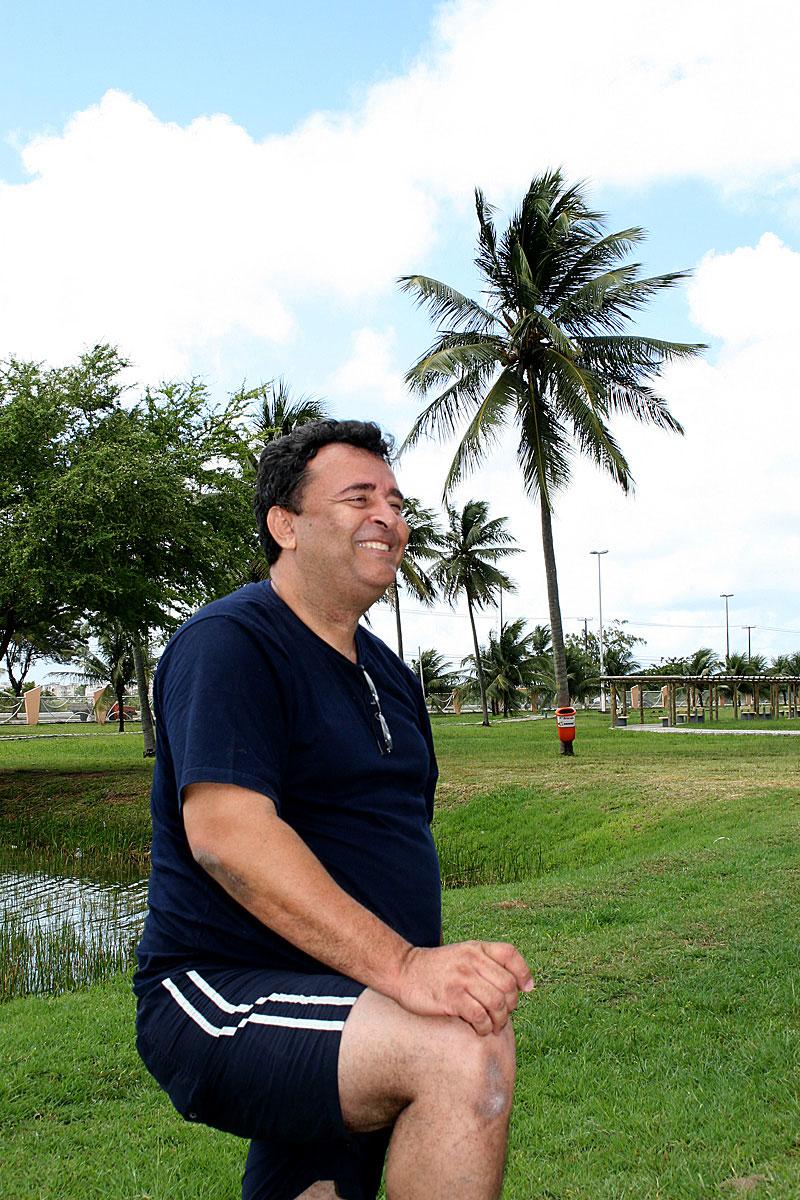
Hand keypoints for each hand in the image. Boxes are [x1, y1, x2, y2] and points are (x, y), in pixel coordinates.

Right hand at [393, 941, 533, 1036]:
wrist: (403, 971)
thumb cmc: (437, 969)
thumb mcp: (463, 955)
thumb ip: (486, 964)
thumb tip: (520, 986)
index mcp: (476, 948)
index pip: (510, 954)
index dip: (524, 972)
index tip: (526, 989)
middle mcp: (471, 960)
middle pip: (507, 985)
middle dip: (511, 1005)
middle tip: (503, 1015)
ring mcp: (461, 978)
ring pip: (497, 1002)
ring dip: (500, 1020)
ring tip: (494, 1026)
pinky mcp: (451, 997)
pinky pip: (480, 1015)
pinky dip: (485, 1027)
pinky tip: (480, 1029)